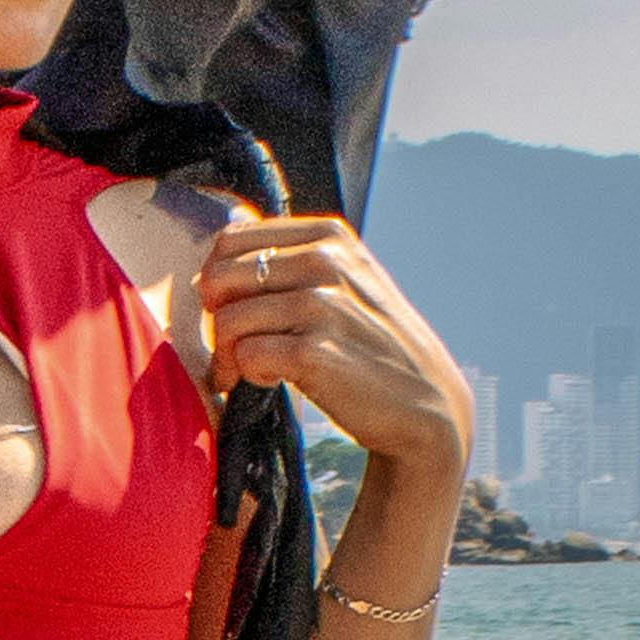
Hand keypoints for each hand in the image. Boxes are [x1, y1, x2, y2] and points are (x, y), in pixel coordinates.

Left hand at [197, 210, 469, 484]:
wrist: (425, 403)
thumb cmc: (371, 345)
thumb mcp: (345, 282)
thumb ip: (292, 263)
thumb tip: (215, 264)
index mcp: (327, 236)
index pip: (231, 241)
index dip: (217, 280)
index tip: (232, 311)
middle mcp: (324, 261)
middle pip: (219, 279)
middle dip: (214, 320)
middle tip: (233, 349)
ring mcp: (322, 305)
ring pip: (226, 321)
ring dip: (228, 356)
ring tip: (251, 372)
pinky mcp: (314, 352)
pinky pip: (245, 356)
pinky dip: (247, 376)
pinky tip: (273, 381)